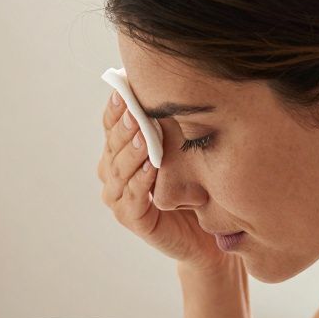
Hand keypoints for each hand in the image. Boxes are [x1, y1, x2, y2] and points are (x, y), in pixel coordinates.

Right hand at [98, 92, 222, 269]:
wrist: (206, 234)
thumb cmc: (194, 187)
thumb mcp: (180, 149)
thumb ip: (167, 125)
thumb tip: (167, 83)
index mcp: (119, 153)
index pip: (111, 125)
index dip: (117, 108)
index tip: (126, 87)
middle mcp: (113, 174)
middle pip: (113, 145)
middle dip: (125, 126)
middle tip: (135, 108)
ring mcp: (119, 198)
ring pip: (121, 169)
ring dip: (132, 150)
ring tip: (143, 133)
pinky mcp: (132, 219)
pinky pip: (133, 196)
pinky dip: (141, 180)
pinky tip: (152, 166)